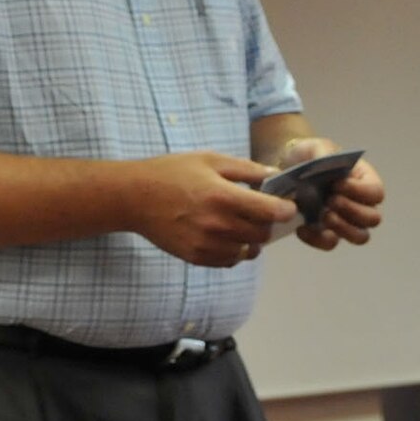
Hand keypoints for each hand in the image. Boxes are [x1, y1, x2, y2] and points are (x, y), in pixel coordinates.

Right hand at [128, 151, 296, 267]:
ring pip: (248, 250)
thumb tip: (275, 175)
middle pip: (262, 233)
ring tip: (240, 224)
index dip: (285, 209)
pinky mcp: (196, 257)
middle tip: (260, 212)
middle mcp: (217, 224)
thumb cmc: (171, 173)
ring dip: (251, 239)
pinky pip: (229, 260)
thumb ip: (245, 168)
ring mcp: (206, 244)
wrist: (134, 198)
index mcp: (223, 196)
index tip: (286, 205)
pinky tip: (224, 235)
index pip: (270, 212)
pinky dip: (234, 250)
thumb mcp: (209, 160)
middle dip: (267, 223)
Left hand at [275, 137, 384, 250]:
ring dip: (343, 228)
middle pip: (372, 219)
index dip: (359, 191)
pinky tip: (302, 227)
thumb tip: (326, 161)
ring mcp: (345, 220)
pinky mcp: (326, 231)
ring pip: (359, 236)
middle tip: (330, 200)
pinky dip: (317, 238)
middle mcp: (360, 204)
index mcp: (364, 180)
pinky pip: (330, 243)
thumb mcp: (315, 147)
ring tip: (323, 215)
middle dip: (352, 211)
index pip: (375, 192)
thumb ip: (323, 152)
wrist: (286, 168)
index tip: (337, 184)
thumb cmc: (309, 155)